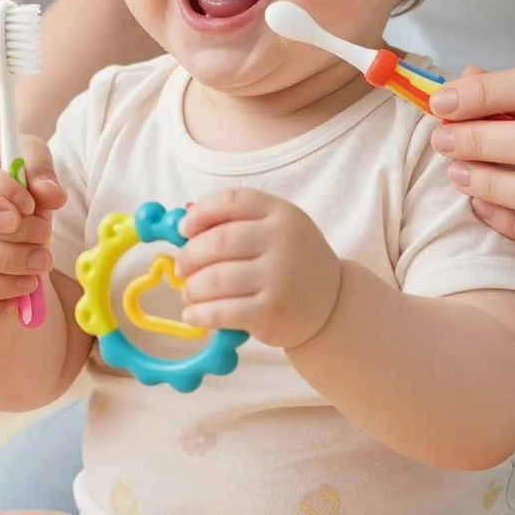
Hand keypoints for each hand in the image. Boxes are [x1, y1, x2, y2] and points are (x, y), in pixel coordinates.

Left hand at [176, 189, 342, 349]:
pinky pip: (222, 311)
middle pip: (218, 241)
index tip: (184, 229)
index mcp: (282, 214)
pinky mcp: (272, 312)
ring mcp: (280, 277)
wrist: (332, 304)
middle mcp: (283, 241)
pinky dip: (199, 313)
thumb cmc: (292, 262)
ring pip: (215, 279)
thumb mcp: (277, 230)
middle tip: (182, 267)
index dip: (200, 213)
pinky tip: (193, 314)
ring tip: (190, 292)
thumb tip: (184, 227)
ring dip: (192, 287)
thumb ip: (238, 223)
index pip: (231, 200)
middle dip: (190, 256)